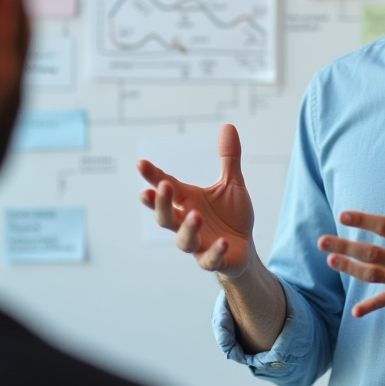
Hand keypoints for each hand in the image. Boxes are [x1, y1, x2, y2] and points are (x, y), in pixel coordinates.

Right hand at [138, 124, 254, 278]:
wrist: (243, 248)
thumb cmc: (230, 215)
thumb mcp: (232, 184)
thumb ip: (228, 158)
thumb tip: (228, 125)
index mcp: (188, 202)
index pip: (166, 187)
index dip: (152, 177)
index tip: (140, 163)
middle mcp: (186, 223)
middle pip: (165, 216)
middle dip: (161, 203)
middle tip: (162, 187)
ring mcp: (198, 244)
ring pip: (183, 240)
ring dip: (188, 228)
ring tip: (196, 215)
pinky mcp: (213, 260)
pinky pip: (209, 259)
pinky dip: (214, 251)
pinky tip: (222, 241)